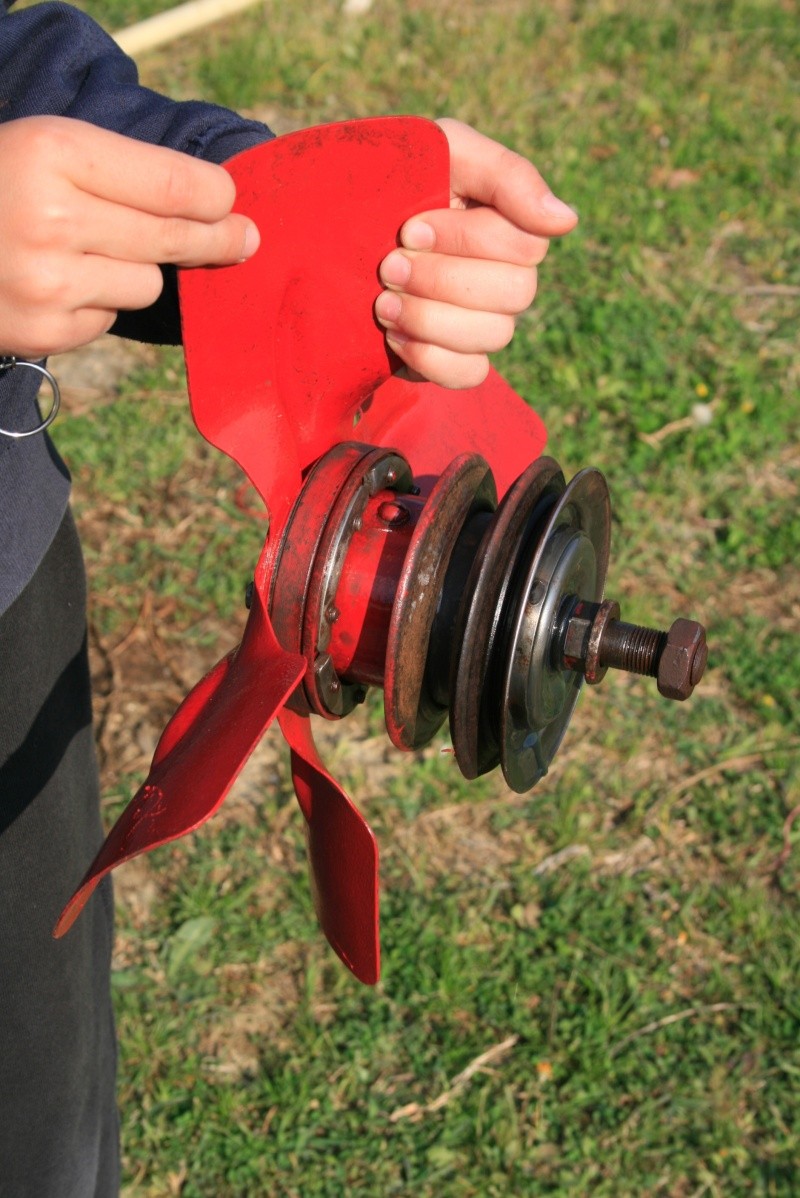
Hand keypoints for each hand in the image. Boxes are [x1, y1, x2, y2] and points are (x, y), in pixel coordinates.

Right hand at [0, 116, 259, 358]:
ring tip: (86, 252)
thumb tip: (220, 208)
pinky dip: (96, 304)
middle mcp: (52, 218)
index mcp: (53, 152)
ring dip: (134, 270)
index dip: (215, 197)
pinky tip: (58, 284)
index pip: (169, 183)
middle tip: (245, 239)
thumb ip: (125, 172)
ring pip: (146, 283)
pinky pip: (110, 318)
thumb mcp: (47, 149)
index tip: (235, 203)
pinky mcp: (45, 331)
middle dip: (215, 239)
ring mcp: (47, 281)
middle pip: (171, 238)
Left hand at [375, 118, 577, 387]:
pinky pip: (469, 373)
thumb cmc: (394, 178)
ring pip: (493, 335)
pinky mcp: (455, 360)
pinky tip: (393, 336)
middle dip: (442, 278)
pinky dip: (429, 357)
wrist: (329, 225)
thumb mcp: (445, 149)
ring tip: (382, 301)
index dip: (465, 239)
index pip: (526, 244)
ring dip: (429, 317)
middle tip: (388, 265)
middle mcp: (506, 276)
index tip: (410, 227)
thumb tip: (566, 222)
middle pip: (516, 293)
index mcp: (510, 225)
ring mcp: (483, 322)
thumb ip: (508, 174)